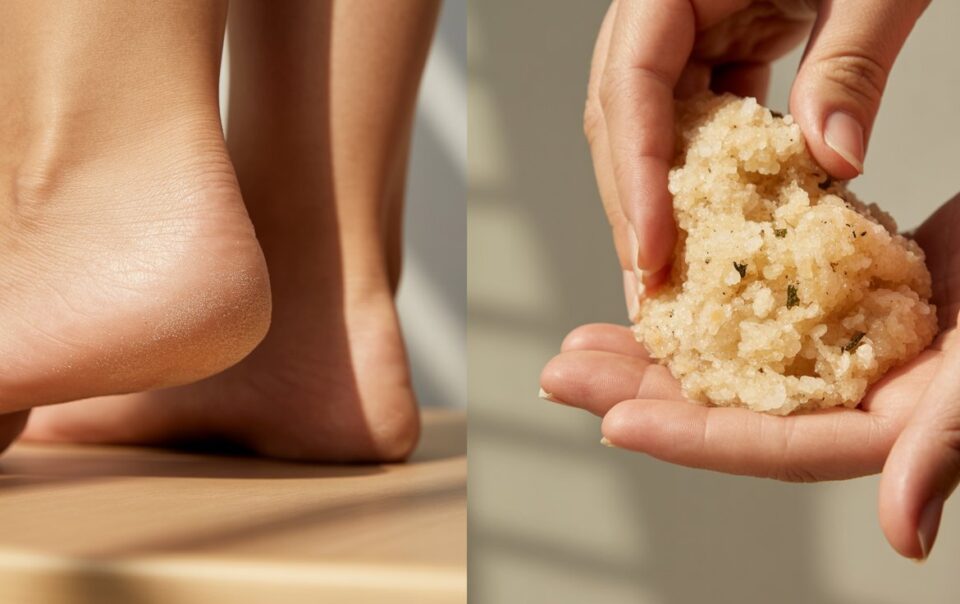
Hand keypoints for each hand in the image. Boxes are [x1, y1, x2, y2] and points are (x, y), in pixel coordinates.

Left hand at [541, 193, 959, 559]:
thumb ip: (944, 443)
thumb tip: (903, 537)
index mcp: (893, 426)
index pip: (774, 445)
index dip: (692, 438)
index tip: (612, 423)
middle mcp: (862, 391)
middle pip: (732, 402)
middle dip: (642, 389)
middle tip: (562, 371)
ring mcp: (852, 342)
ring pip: (735, 354)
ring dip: (657, 346)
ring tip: (584, 341)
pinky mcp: (851, 290)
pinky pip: (762, 301)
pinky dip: (708, 296)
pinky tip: (657, 292)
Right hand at [585, 0, 929, 313]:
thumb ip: (851, 60)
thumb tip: (832, 164)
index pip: (630, 80)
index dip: (635, 172)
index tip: (650, 253)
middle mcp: (665, 1)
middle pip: (623, 112)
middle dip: (633, 203)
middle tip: (648, 288)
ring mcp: (689, 20)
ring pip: (651, 120)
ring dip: (664, 195)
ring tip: (674, 270)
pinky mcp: (722, 37)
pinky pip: (697, 111)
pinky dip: (709, 166)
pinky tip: (722, 215)